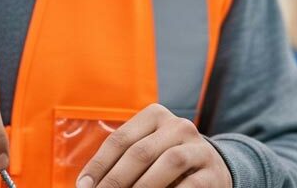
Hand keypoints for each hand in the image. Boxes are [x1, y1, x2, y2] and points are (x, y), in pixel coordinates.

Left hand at [76, 104, 232, 187]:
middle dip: (116, 179)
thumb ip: (121, 162)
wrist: (211, 170)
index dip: (98, 165)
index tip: (83, 187)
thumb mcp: (145, 153)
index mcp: (155, 115)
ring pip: (168, 163)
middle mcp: (178, 125)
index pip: (120, 139)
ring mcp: (198, 148)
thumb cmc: (164, 162)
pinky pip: (189, 185)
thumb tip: (88, 185)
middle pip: (140, 152)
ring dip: (142, 187)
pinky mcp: (213, 173)